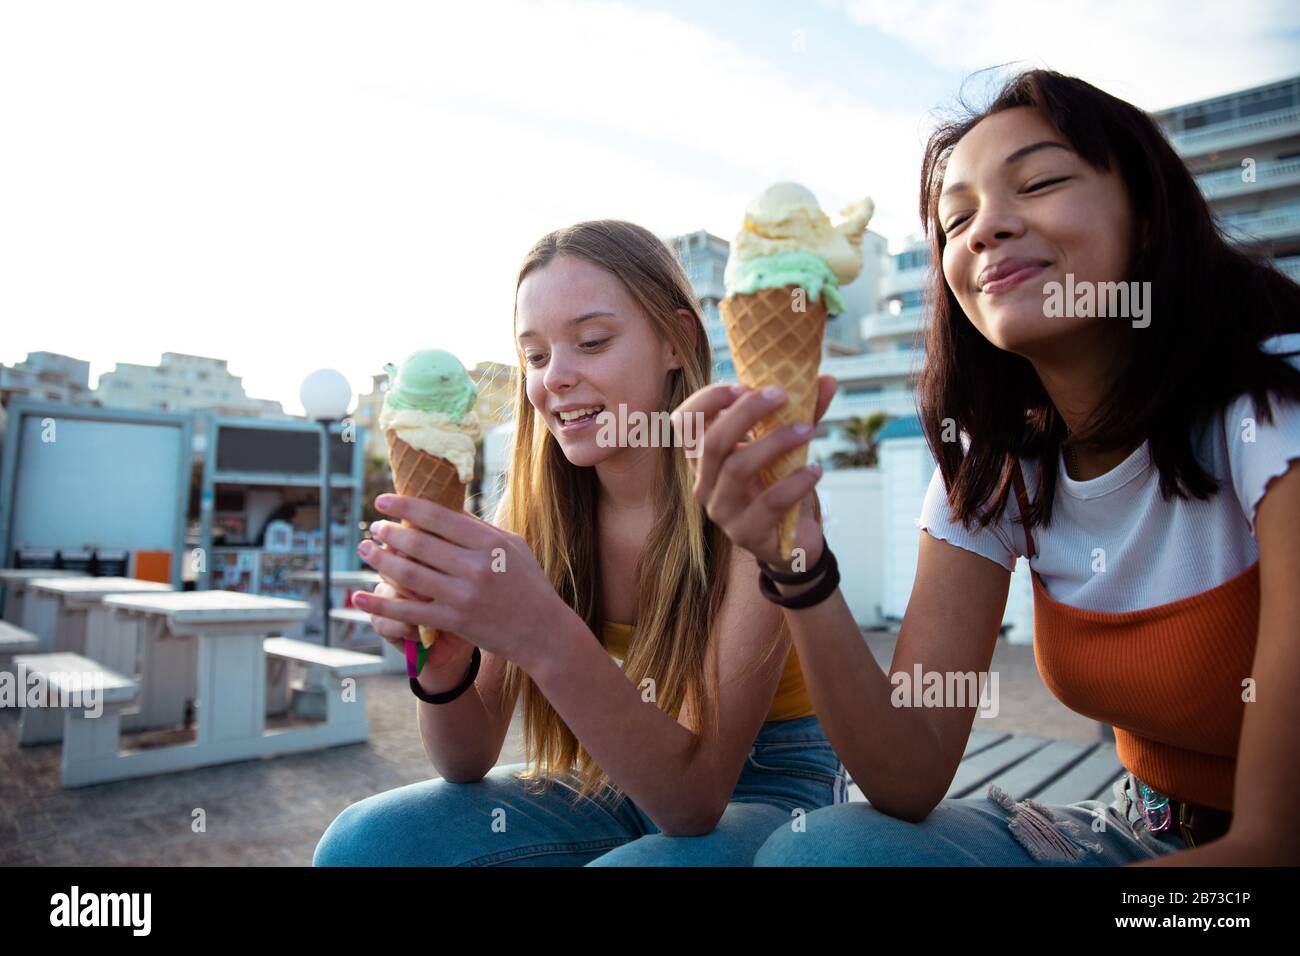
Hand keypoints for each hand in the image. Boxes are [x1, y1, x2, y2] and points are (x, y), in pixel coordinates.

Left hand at [352, 494, 570, 668]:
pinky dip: (380, 604)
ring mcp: (463, 595)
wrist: (543, 633)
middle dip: (388, 531)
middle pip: (418, 543)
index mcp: (490, 543)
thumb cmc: (529, 585)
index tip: (382, 500)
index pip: (438, 516)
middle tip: (374, 526)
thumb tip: (444, 507)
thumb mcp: (513, 547)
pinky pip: (408, 611)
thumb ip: (480, 528)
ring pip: (408, 573)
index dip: (405, 505)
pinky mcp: (454, 622)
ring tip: (365, 549)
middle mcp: (475, 566)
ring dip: (380, 559)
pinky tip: (359, 597)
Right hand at [671, 375, 836, 569]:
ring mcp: (723, 512)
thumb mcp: (785, 448)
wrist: (792, 541)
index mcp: (705, 459)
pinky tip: (816, 470)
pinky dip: (795, 482)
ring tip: (808, 430)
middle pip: (712, 442)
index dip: (707, 401)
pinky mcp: (747, 534)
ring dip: (775, 442)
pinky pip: (769, 502)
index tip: (742, 386)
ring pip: (737, 469)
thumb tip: (827, 379)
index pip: (684, 423)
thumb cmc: (779, 486)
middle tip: (781, 395)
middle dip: (746, 412)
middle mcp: (704, 484)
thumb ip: (801, 413)